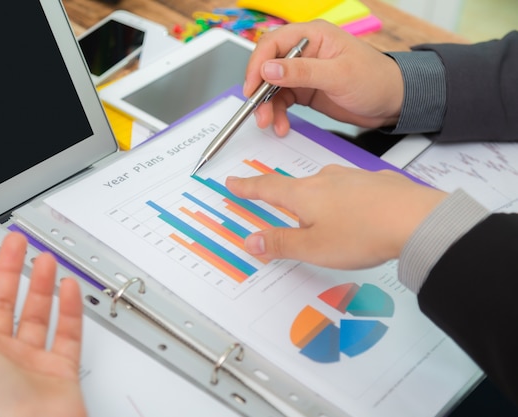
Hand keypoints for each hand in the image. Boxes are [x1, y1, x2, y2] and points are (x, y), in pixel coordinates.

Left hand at [0, 232, 86, 416]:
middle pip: (3, 305)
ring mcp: (29, 363)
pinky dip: (70, 308)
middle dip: (8, 271)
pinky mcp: (59, 370)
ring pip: (37, 315)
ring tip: (45, 260)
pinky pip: (67, 333)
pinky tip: (67, 287)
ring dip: (41, 285)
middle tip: (15, 245)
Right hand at [226, 166, 446, 268]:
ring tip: (330, 228)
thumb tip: (252, 241)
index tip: (234, 182)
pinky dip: (346, 203)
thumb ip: (281, 244)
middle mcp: (325, 179)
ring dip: (319, 205)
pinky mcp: (374, 182)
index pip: (266, 188)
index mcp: (304, 194)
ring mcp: (351, 177)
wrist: (417, 220)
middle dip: (289, 204)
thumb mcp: (313, 248)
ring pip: (325, 189)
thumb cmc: (363, 233)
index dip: (247, 187)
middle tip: (289, 219)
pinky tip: (358, 218)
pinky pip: (350, 191)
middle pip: (296, 189)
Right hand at [244, 20, 403, 135]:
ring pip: (272, 87)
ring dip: (267, 107)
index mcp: (312, 35)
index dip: (257, 65)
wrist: (393, 102)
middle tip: (258, 112)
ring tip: (270, 123)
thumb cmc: (375, 80)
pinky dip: (278, 114)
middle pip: (267, 67)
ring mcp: (303, 72)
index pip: (272, 44)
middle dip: (259, 91)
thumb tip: (269, 69)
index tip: (252, 88)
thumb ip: (302, 72)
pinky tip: (281, 125)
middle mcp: (304, 52)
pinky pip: (282, 101)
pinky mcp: (305, 90)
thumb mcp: (338, 75)